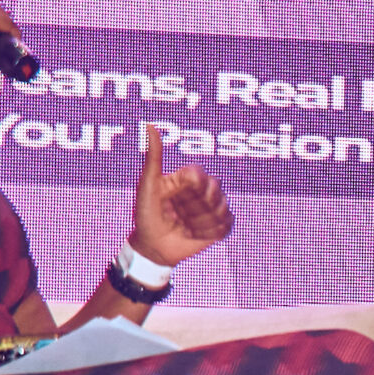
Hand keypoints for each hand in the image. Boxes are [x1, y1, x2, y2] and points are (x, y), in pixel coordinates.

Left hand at [129, 130, 233, 266]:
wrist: (153, 248)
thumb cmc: (146, 216)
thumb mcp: (147, 186)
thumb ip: (153, 157)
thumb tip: (149, 125)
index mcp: (187, 176)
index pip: (200, 175)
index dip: (190, 189)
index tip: (173, 199)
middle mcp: (203, 188)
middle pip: (214, 190)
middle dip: (194, 207)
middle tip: (178, 215)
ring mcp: (214, 206)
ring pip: (222, 208)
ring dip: (200, 221)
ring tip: (185, 226)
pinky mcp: (221, 224)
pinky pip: (227, 223)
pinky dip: (210, 231)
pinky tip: (195, 234)